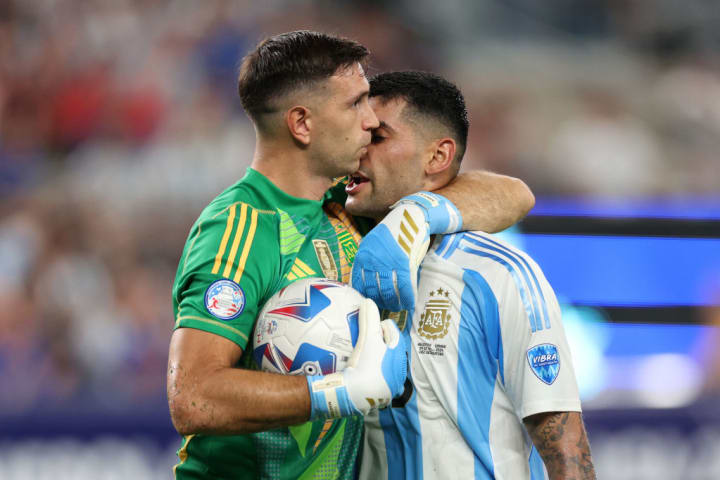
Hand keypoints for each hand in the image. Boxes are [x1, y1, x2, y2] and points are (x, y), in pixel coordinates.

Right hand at [307, 298, 406, 418]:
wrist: (356, 396)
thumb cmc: (364, 364)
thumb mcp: (367, 339)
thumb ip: (369, 319)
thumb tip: (368, 301)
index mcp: (398, 352)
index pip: (391, 330)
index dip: (380, 326)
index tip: (367, 329)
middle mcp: (399, 368)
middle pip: (390, 347)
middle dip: (380, 342)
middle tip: (363, 341)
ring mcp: (392, 382)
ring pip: (386, 364)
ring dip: (377, 358)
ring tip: (362, 357)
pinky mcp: (383, 395)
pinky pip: (379, 380)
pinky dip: (372, 375)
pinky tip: (361, 375)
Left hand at [351, 192, 462, 311]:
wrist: (411, 216)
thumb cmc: (393, 230)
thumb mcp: (373, 243)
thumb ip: (368, 260)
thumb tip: (367, 281)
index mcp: (362, 255)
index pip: (358, 283)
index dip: (365, 297)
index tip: (372, 303)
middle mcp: (372, 260)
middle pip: (373, 290)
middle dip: (381, 302)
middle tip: (387, 308)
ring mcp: (387, 262)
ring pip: (389, 291)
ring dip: (394, 302)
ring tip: (398, 307)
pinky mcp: (404, 263)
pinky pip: (404, 286)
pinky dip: (408, 297)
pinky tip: (410, 303)